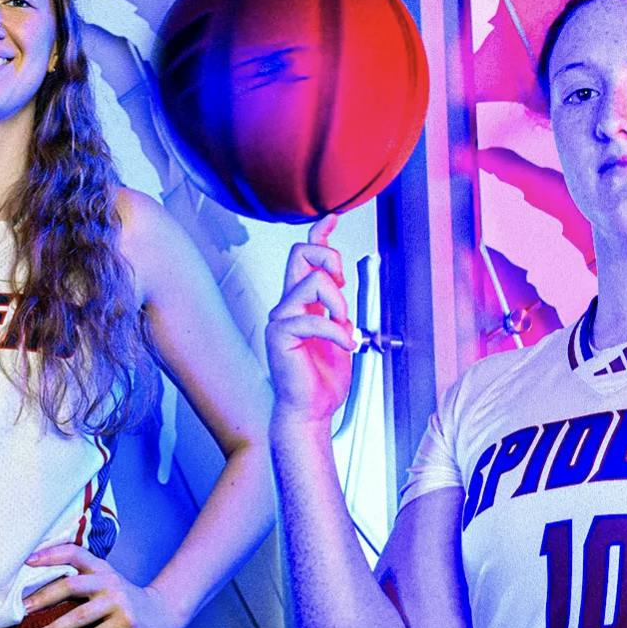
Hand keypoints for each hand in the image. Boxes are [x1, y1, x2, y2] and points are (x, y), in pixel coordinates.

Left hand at [22, 544, 189, 627]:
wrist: (161, 613)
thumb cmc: (122, 600)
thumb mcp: (105, 582)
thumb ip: (81, 579)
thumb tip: (37, 589)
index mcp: (101, 568)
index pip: (74, 553)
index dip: (50, 555)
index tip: (26, 561)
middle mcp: (109, 581)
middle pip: (70, 585)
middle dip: (43, 598)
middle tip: (22, 610)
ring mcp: (119, 602)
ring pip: (80, 615)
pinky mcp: (126, 623)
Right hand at [266, 214, 353, 421]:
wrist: (312, 409)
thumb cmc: (322, 377)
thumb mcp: (341, 331)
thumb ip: (339, 307)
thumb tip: (343, 287)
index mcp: (303, 301)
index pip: (306, 257)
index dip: (320, 234)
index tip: (333, 218)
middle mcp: (288, 304)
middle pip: (300, 253)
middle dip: (329, 258)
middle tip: (343, 286)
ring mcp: (282, 318)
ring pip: (312, 282)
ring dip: (339, 303)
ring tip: (345, 328)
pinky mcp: (280, 334)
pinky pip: (313, 318)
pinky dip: (337, 331)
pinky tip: (345, 344)